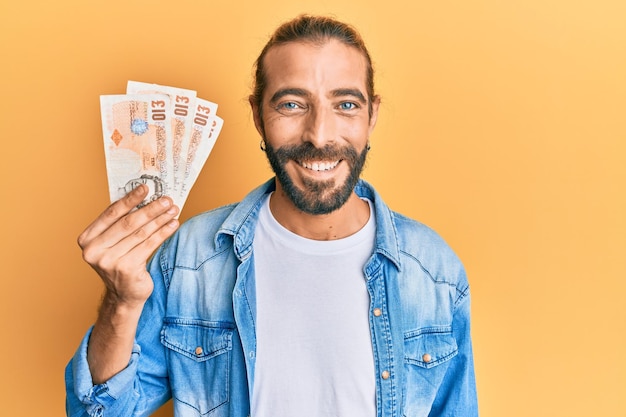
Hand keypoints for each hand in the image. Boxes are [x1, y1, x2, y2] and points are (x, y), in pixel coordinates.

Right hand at [78, 184, 179, 307]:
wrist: (124, 295)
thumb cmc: (121, 262)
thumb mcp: (114, 243)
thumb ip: (121, 224)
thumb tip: (145, 197)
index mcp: (87, 239)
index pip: (111, 213)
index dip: (130, 199)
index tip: (145, 188)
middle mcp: (94, 251)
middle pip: (127, 223)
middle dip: (150, 209)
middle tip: (166, 199)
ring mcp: (109, 261)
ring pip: (140, 233)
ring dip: (160, 220)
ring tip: (173, 210)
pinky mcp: (126, 269)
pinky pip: (149, 245)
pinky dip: (163, 233)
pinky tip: (173, 225)